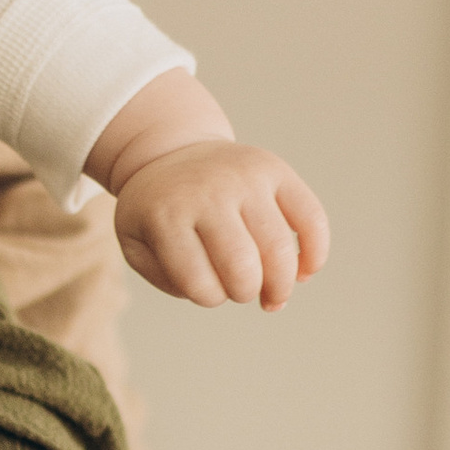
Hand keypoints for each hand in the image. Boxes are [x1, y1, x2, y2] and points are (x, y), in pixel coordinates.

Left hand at [112, 142, 327, 310]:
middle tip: (242, 292)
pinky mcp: (276, 170)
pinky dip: (315, 253)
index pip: (199, 282)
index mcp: (167, 214)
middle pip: (243, 267)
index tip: (207, 289)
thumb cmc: (156, 210)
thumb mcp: (134, 242)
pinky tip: (305, 273)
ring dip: (280, 286)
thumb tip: (217, 291)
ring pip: (279, 249)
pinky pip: (310, 217)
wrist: (172, 151)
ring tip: (273, 297)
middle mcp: (209, 193)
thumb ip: (163, 276)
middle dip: (246, 293)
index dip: (209, 298)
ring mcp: (246, 178)